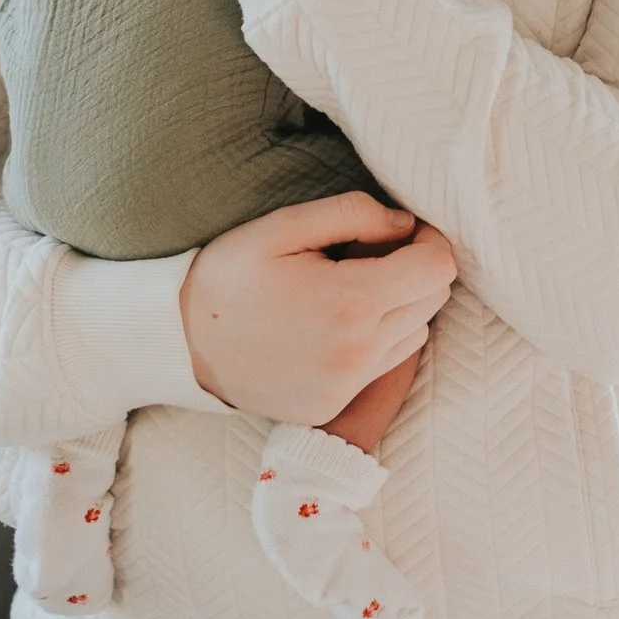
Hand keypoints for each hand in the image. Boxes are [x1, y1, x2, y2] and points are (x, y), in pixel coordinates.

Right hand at [180, 193, 458, 423]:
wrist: (180, 344)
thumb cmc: (229, 276)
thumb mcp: (283, 226)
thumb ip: (354, 214)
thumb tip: (405, 224)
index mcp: (350, 302)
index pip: (438, 268)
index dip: (429, 242)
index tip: (402, 232)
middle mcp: (358, 351)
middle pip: (433, 300)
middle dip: (416, 270)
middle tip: (371, 255)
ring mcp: (347, 386)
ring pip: (415, 333)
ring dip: (399, 307)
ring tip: (350, 290)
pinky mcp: (333, 405)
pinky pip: (383, 365)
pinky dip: (375, 340)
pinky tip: (333, 325)